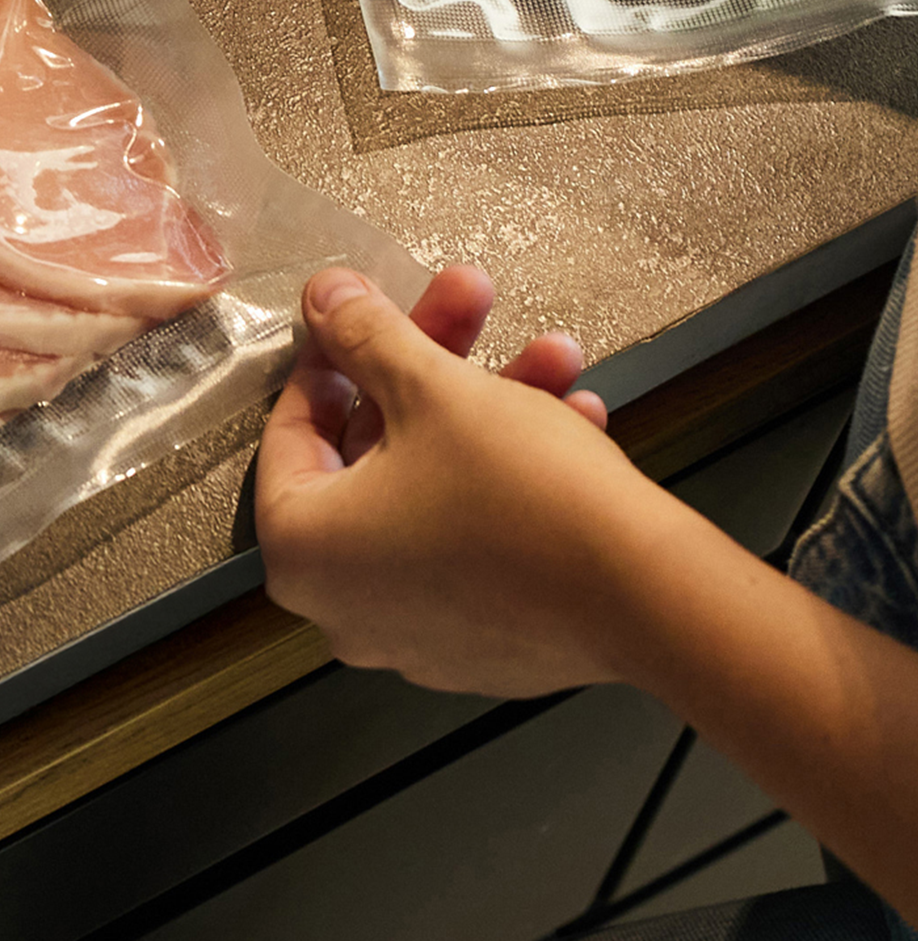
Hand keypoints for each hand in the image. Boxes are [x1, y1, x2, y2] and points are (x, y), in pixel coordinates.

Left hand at [255, 265, 662, 699]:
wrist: (649, 595)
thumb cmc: (518, 491)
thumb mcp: (429, 386)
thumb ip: (362, 334)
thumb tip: (323, 296)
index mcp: (303, 551)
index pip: (291, 432)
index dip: (332, 357)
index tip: (361, 316)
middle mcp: (346, 606)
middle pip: (375, 450)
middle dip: (435, 365)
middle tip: (469, 301)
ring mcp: (418, 633)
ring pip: (437, 485)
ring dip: (490, 407)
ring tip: (553, 352)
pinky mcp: (487, 644)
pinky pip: (476, 536)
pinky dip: (511, 473)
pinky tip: (575, 415)